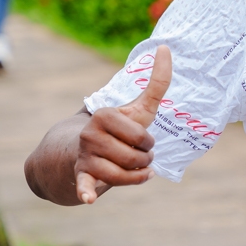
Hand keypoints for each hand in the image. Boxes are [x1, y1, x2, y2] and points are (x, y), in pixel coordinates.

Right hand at [74, 46, 171, 203]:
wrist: (86, 152)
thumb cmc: (121, 130)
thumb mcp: (139, 107)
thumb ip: (156, 82)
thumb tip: (165, 47)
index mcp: (105, 115)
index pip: (143, 138)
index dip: (147, 143)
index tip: (137, 138)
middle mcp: (91, 133)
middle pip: (136, 158)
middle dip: (142, 161)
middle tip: (132, 155)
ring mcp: (84, 154)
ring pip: (123, 176)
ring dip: (133, 177)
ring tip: (127, 169)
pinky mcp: (80, 175)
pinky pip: (84, 184)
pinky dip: (86, 191)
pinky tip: (88, 198)